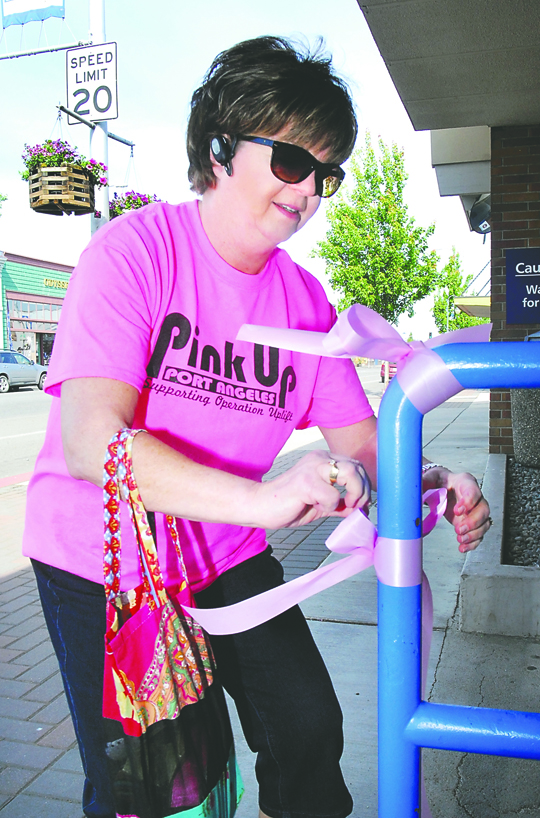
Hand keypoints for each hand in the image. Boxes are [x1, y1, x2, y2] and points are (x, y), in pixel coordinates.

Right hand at [253, 450, 370, 529]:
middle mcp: (319, 459)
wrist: (260, 506)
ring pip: (350, 473)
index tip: (359, 504)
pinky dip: (330, 506)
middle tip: (355, 507)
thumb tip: (360, 510)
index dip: (363, 485)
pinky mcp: (305, 482)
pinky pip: (332, 495)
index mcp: (323, 460)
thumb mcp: (320, 504)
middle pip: (357, 467)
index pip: (355, 465)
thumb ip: (339, 504)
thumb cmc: (287, 504)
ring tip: (342, 506)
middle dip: (363, 491)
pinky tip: (315, 506)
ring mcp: (311, 468)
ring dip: (354, 494)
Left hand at [423, 467, 490, 552]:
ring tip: (460, 539)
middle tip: (459, 529)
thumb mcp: (429, 478)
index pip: (473, 491)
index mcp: (465, 482)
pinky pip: (479, 534)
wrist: (442, 486)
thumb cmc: (438, 481)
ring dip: (474, 534)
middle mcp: (475, 497)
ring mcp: (475, 511)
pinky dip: (473, 542)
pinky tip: (463, 546)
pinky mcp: (472, 523)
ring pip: (484, 523)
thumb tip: (410, 492)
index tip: (457, 510)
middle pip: (483, 509)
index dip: (468, 502)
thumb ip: (422, 483)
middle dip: (473, 521)